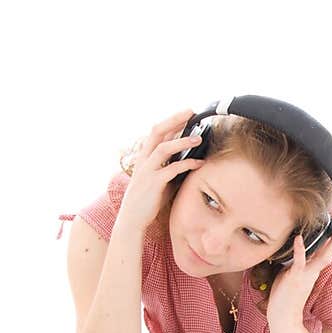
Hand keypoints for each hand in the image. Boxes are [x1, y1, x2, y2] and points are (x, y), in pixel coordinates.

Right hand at [116, 108, 204, 233]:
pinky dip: (187, 164)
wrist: (132, 220)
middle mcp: (144, 160)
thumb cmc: (147, 201)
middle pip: (157, 131)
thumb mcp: (160, 181)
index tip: (187, 114)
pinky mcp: (154, 183)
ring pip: (163, 148)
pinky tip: (199, 163)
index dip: (171, 121)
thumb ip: (171, 169)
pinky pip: (172, 169)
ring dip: (182, 141)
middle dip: (174, 119)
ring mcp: (147, 171)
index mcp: (144, 157)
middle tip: (191, 112)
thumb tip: (190, 161)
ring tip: (199, 137)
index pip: (157, 132)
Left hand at [266, 224, 331, 332]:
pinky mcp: (294, 277)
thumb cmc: (284, 300)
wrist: (284, 318)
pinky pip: (299, 261)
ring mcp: (304, 275)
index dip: (329, 245)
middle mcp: (311, 274)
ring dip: (328, 243)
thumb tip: (291, 259)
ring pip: (320, 257)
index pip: (322, 256)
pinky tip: (299, 238)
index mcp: (310, 274)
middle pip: (327, 255)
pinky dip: (300, 249)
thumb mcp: (289, 279)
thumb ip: (293, 267)